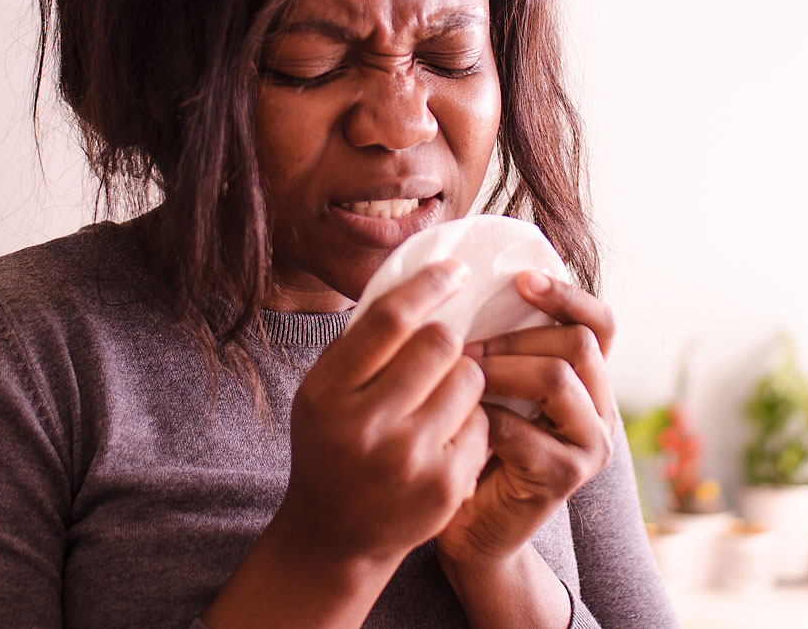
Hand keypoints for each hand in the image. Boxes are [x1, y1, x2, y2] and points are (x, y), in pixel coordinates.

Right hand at [269, 259, 490, 568]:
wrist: (336, 536)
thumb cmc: (333, 445)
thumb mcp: (324, 390)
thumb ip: (362, 342)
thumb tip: (420, 279)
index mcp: (329, 393)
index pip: (390, 319)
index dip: (430, 285)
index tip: (454, 271)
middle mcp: (367, 425)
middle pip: (439, 343)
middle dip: (447, 339)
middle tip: (441, 350)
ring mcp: (409, 458)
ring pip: (470, 379)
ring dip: (463, 378)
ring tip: (439, 397)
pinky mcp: (445, 484)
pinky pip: (482, 422)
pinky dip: (470, 420)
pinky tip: (445, 436)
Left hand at [435, 270, 616, 565]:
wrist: (472, 528)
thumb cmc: (475, 445)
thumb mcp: (494, 386)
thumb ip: (502, 345)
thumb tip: (471, 278)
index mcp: (590, 381)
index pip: (600, 323)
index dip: (566, 294)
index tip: (520, 279)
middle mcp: (602, 411)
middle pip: (579, 343)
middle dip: (516, 336)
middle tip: (467, 346)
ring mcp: (590, 445)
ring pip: (559, 378)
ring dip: (502, 369)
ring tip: (463, 375)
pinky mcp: (566, 476)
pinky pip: (525, 428)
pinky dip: (485, 416)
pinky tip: (459, 418)